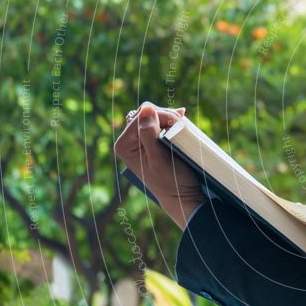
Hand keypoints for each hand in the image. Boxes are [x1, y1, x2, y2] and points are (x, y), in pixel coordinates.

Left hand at [114, 102, 206, 229]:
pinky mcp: (151, 142)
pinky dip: (169, 121)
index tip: (179, 122)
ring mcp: (139, 141)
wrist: (182, 196)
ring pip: (153, 116)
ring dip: (168, 117)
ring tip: (181, 123)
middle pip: (145, 113)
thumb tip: (145, 108)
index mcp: (124, 145)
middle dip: (165, 115)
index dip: (161, 115)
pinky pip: (158, 123)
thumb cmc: (171, 181)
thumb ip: (149, 133)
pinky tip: (179, 121)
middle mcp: (128, 141)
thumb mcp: (159, 158)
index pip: (141, 115)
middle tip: (181, 122)